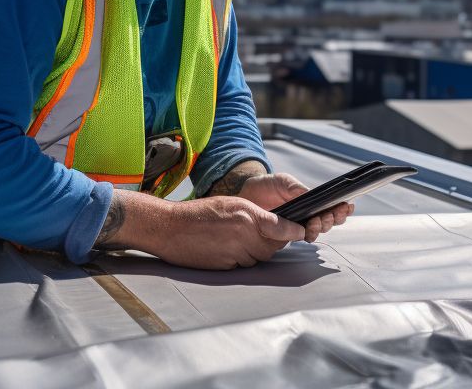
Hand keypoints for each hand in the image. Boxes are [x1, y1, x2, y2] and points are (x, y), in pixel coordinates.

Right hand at [93, 191, 304, 269]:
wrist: (170, 229)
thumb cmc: (199, 213)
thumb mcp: (230, 203)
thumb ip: (256, 215)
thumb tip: (277, 225)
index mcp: (247, 216)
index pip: (281, 227)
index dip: (293, 230)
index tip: (301, 231)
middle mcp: (244, 235)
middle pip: (273, 246)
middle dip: (272, 241)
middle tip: (261, 233)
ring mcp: (235, 253)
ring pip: (260, 257)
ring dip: (257, 250)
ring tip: (238, 238)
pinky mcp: (226, 267)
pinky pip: (244, 264)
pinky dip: (243, 258)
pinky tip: (228, 247)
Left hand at [238, 172, 354, 243]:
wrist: (246, 195)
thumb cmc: (267, 186)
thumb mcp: (284, 181)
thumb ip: (298, 188)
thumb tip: (312, 195)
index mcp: (310, 202)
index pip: (330, 208)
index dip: (341, 209)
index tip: (347, 206)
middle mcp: (306, 216)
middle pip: (328, 222)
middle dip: (333, 219)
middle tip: (330, 214)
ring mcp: (296, 226)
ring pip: (316, 232)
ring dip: (321, 228)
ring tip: (318, 221)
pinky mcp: (284, 234)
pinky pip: (298, 238)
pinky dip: (307, 235)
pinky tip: (307, 231)